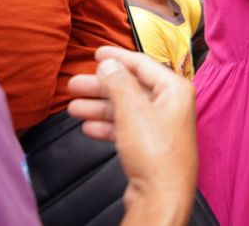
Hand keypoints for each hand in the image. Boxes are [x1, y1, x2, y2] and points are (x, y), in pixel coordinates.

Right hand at [67, 46, 195, 224]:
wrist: (161, 195)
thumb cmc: (156, 154)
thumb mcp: (132, 110)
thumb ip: (118, 83)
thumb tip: (108, 64)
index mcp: (175, 89)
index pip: (143, 64)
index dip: (118, 57)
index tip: (97, 53)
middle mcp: (171, 105)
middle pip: (131, 87)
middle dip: (101, 86)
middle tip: (75, 84)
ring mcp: (161, 126)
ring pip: (125, 109)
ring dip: (99, 106)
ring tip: (73, 106)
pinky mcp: (151, 146)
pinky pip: (125, 128)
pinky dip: (107, 125)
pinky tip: (88, 126)